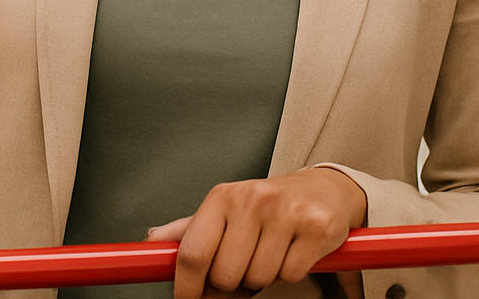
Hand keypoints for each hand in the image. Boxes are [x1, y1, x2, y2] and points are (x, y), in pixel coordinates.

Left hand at [148, 168, 368, 298]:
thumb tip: (153, 240)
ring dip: (262, 278)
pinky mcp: (316, 227)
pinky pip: (290, 275)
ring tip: (270, 254)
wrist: (324, 189)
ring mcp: (285, 212)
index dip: (187, 289)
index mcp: (223, 196)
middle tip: (244, 267)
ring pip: (258, 278)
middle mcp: (252, 199)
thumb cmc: (268, 205)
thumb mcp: (226, 210)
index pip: (193, 254)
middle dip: (232, 284)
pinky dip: (289, 273)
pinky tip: (292, 251)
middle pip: (225, 276)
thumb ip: (190, 229)